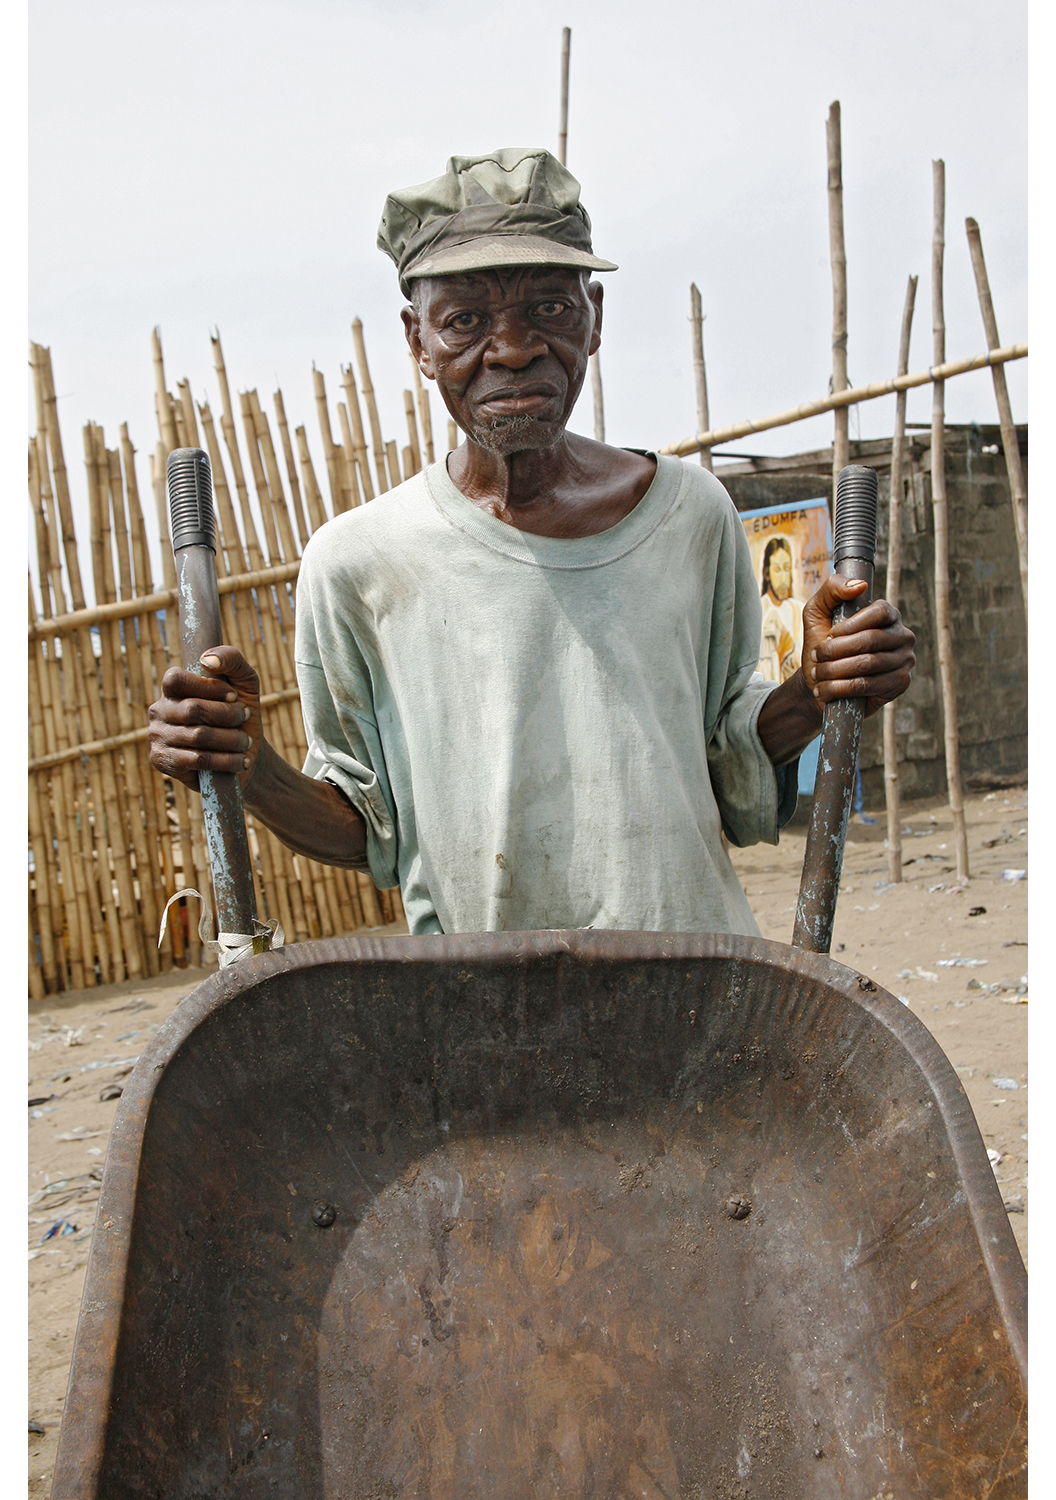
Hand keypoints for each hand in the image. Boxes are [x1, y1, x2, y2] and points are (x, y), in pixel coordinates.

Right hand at [148, 645, 262, 791]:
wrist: (245, 754)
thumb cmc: (241, 713)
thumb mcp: (244, 681)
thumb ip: (231, 658)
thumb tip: (206, 660)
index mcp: (172, 690)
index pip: (176, 679)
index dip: (208, 687)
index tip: (234, 696)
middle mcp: (159, 711)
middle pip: (192, 709)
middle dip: (228, 715)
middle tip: (246, 718)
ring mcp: (157, 737)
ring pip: (198, 736)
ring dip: (232, 739)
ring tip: (246, 742)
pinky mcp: (162, 762)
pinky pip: (198, 760)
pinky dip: (226, 760)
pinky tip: (240, 761)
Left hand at [802, 576, 914, 717]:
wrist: (821, 681)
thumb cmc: (822, 642)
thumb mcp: (818, 610)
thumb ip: (833, 588)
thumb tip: (859, 585)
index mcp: (888, 614)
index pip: (879, 612)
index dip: (851, 625)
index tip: (829, 635)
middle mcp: (902, 635)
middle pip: (871, 639)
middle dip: (836, 650)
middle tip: (817, 657)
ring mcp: (905, 660)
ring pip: (868, 664)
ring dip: (834, 670)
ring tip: (818, 674)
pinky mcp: (900, 683)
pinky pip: (868, 685)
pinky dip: (840, 688)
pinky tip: (825, 690)